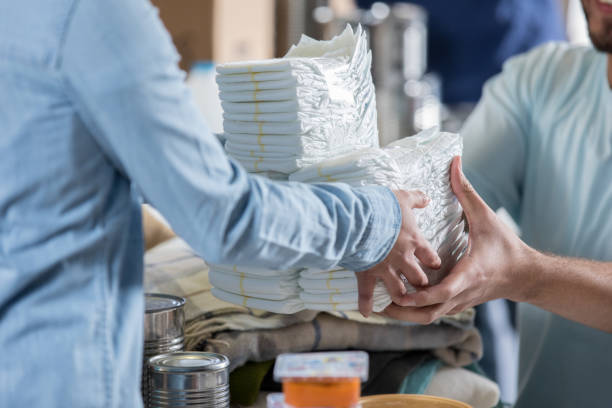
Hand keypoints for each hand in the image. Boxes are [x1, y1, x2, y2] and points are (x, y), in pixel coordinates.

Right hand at [357, 189, 441, 316]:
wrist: (361, 218)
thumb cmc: (383, 206)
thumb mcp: (402, 197)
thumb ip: (416, 198)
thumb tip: (427, 197)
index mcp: (414, 241)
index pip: (430, 257)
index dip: (433, 263)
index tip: (434, 266)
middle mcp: (403, 259)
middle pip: (418, 279)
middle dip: (420, 284)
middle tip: (420, 286)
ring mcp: (385, 269)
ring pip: (399, 291)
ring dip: (401, 297)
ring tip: (401, 301)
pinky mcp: (368, 274)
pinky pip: (367, 293)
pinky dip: (367, 304)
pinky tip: (367, 312)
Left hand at [384, 156, 533, 323]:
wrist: (524, 275)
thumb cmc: (505, 246)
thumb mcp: (486, 217)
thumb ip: (466, 192)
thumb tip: (454, 163)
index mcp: (468, 274)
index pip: (443, 292)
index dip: (421, 296)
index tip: (402, 294)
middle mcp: (462, 293)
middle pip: (429, 313)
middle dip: (404, 312)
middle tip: (380, 303)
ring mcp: (458, 302)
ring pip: (428, 317)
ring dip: (406, 315)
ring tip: (381, 306)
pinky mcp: (456, 304)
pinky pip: (433, 313)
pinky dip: (415, 312)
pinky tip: (398, 303)